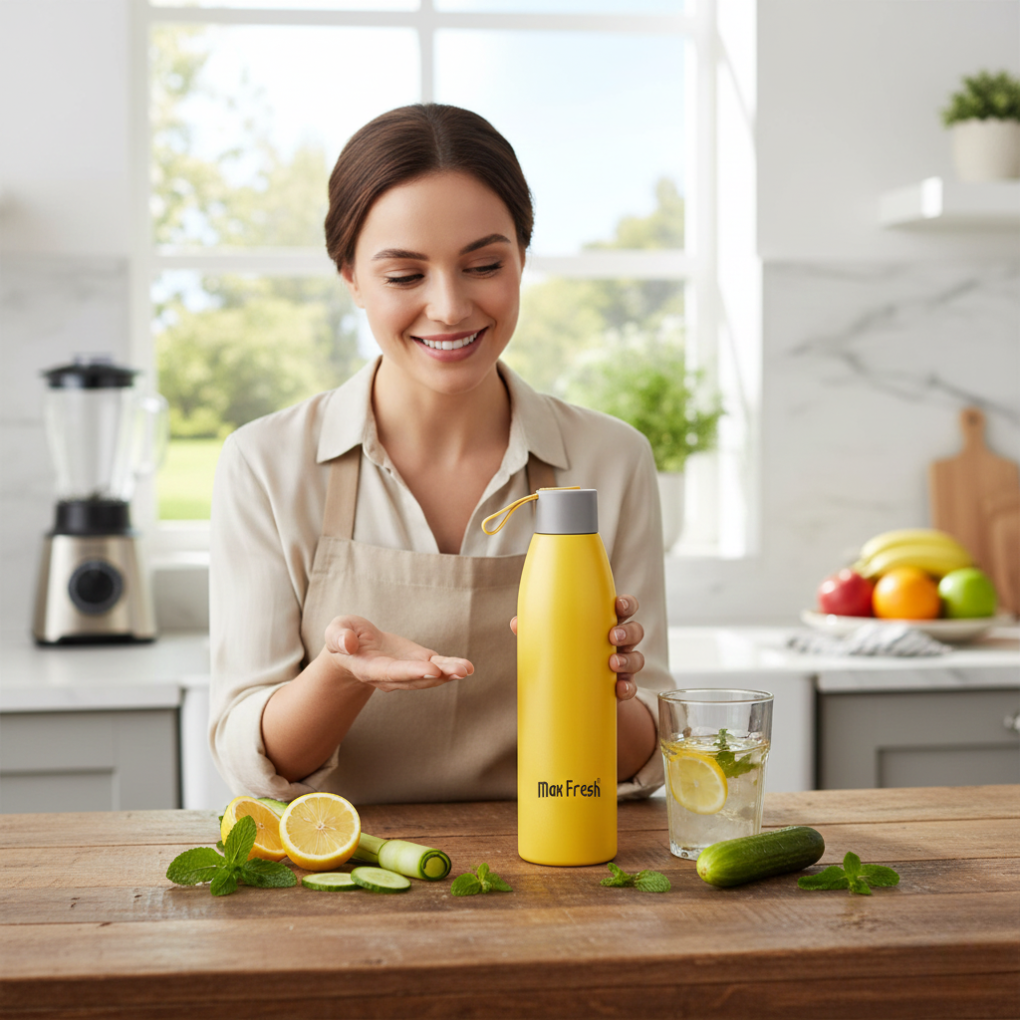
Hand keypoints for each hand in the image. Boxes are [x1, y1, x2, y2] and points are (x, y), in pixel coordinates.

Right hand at [324, 615, 473, 693]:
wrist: (354, 648)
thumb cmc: (344, 637)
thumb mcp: (336, 631)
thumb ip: (339, 637)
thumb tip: (347, 643)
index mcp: (369, 668)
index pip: (391, 672)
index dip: (410, 671)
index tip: (429, 668)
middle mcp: (391, 676)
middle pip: (415, 679)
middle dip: (437, 676)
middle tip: (458, 671)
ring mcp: (407, 672)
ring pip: (429, 676)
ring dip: (449, 674)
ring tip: (466, 669)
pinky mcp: (418, 663)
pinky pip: (436, 668)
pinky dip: (450, 668)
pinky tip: (466, 667)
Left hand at [509, 593, 644, 702]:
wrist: (576, 691)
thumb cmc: (567, 653)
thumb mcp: (555, 640)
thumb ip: (539, 630)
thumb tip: (516, 624)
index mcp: (605, 622)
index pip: (624, 608)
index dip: (626, 604)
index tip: (618, 606)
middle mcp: (619, 641)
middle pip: (635, 630)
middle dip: (628, 631)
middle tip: (613, 636)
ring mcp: (623, 664)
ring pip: (637, 657)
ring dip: (628, 659)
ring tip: (613, 664)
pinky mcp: (622, 686)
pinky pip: (632, 686)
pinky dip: (628, 687)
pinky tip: (619, 690)